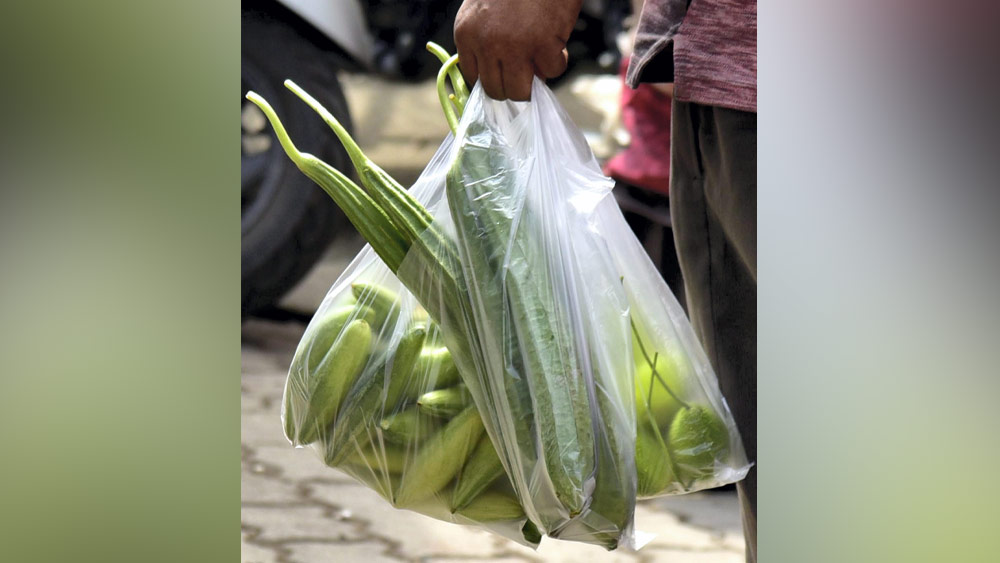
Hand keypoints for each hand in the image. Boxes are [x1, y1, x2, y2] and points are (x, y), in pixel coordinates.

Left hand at [454, 0, 581, 100]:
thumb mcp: (484, 7)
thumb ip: (484, 37)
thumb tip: (499, 71)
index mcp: (465, 32)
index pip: (473, 77)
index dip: (493, 79)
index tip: (506, 75)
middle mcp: (486, 44)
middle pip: (496, 90)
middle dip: (514, 85)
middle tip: (527, 71)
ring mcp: (514, 47)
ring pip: (521, 91)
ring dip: (534, 81)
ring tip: (541, 61)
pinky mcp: (543, 46)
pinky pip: (552, 71)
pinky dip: (558, 60)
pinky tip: (557, 43)